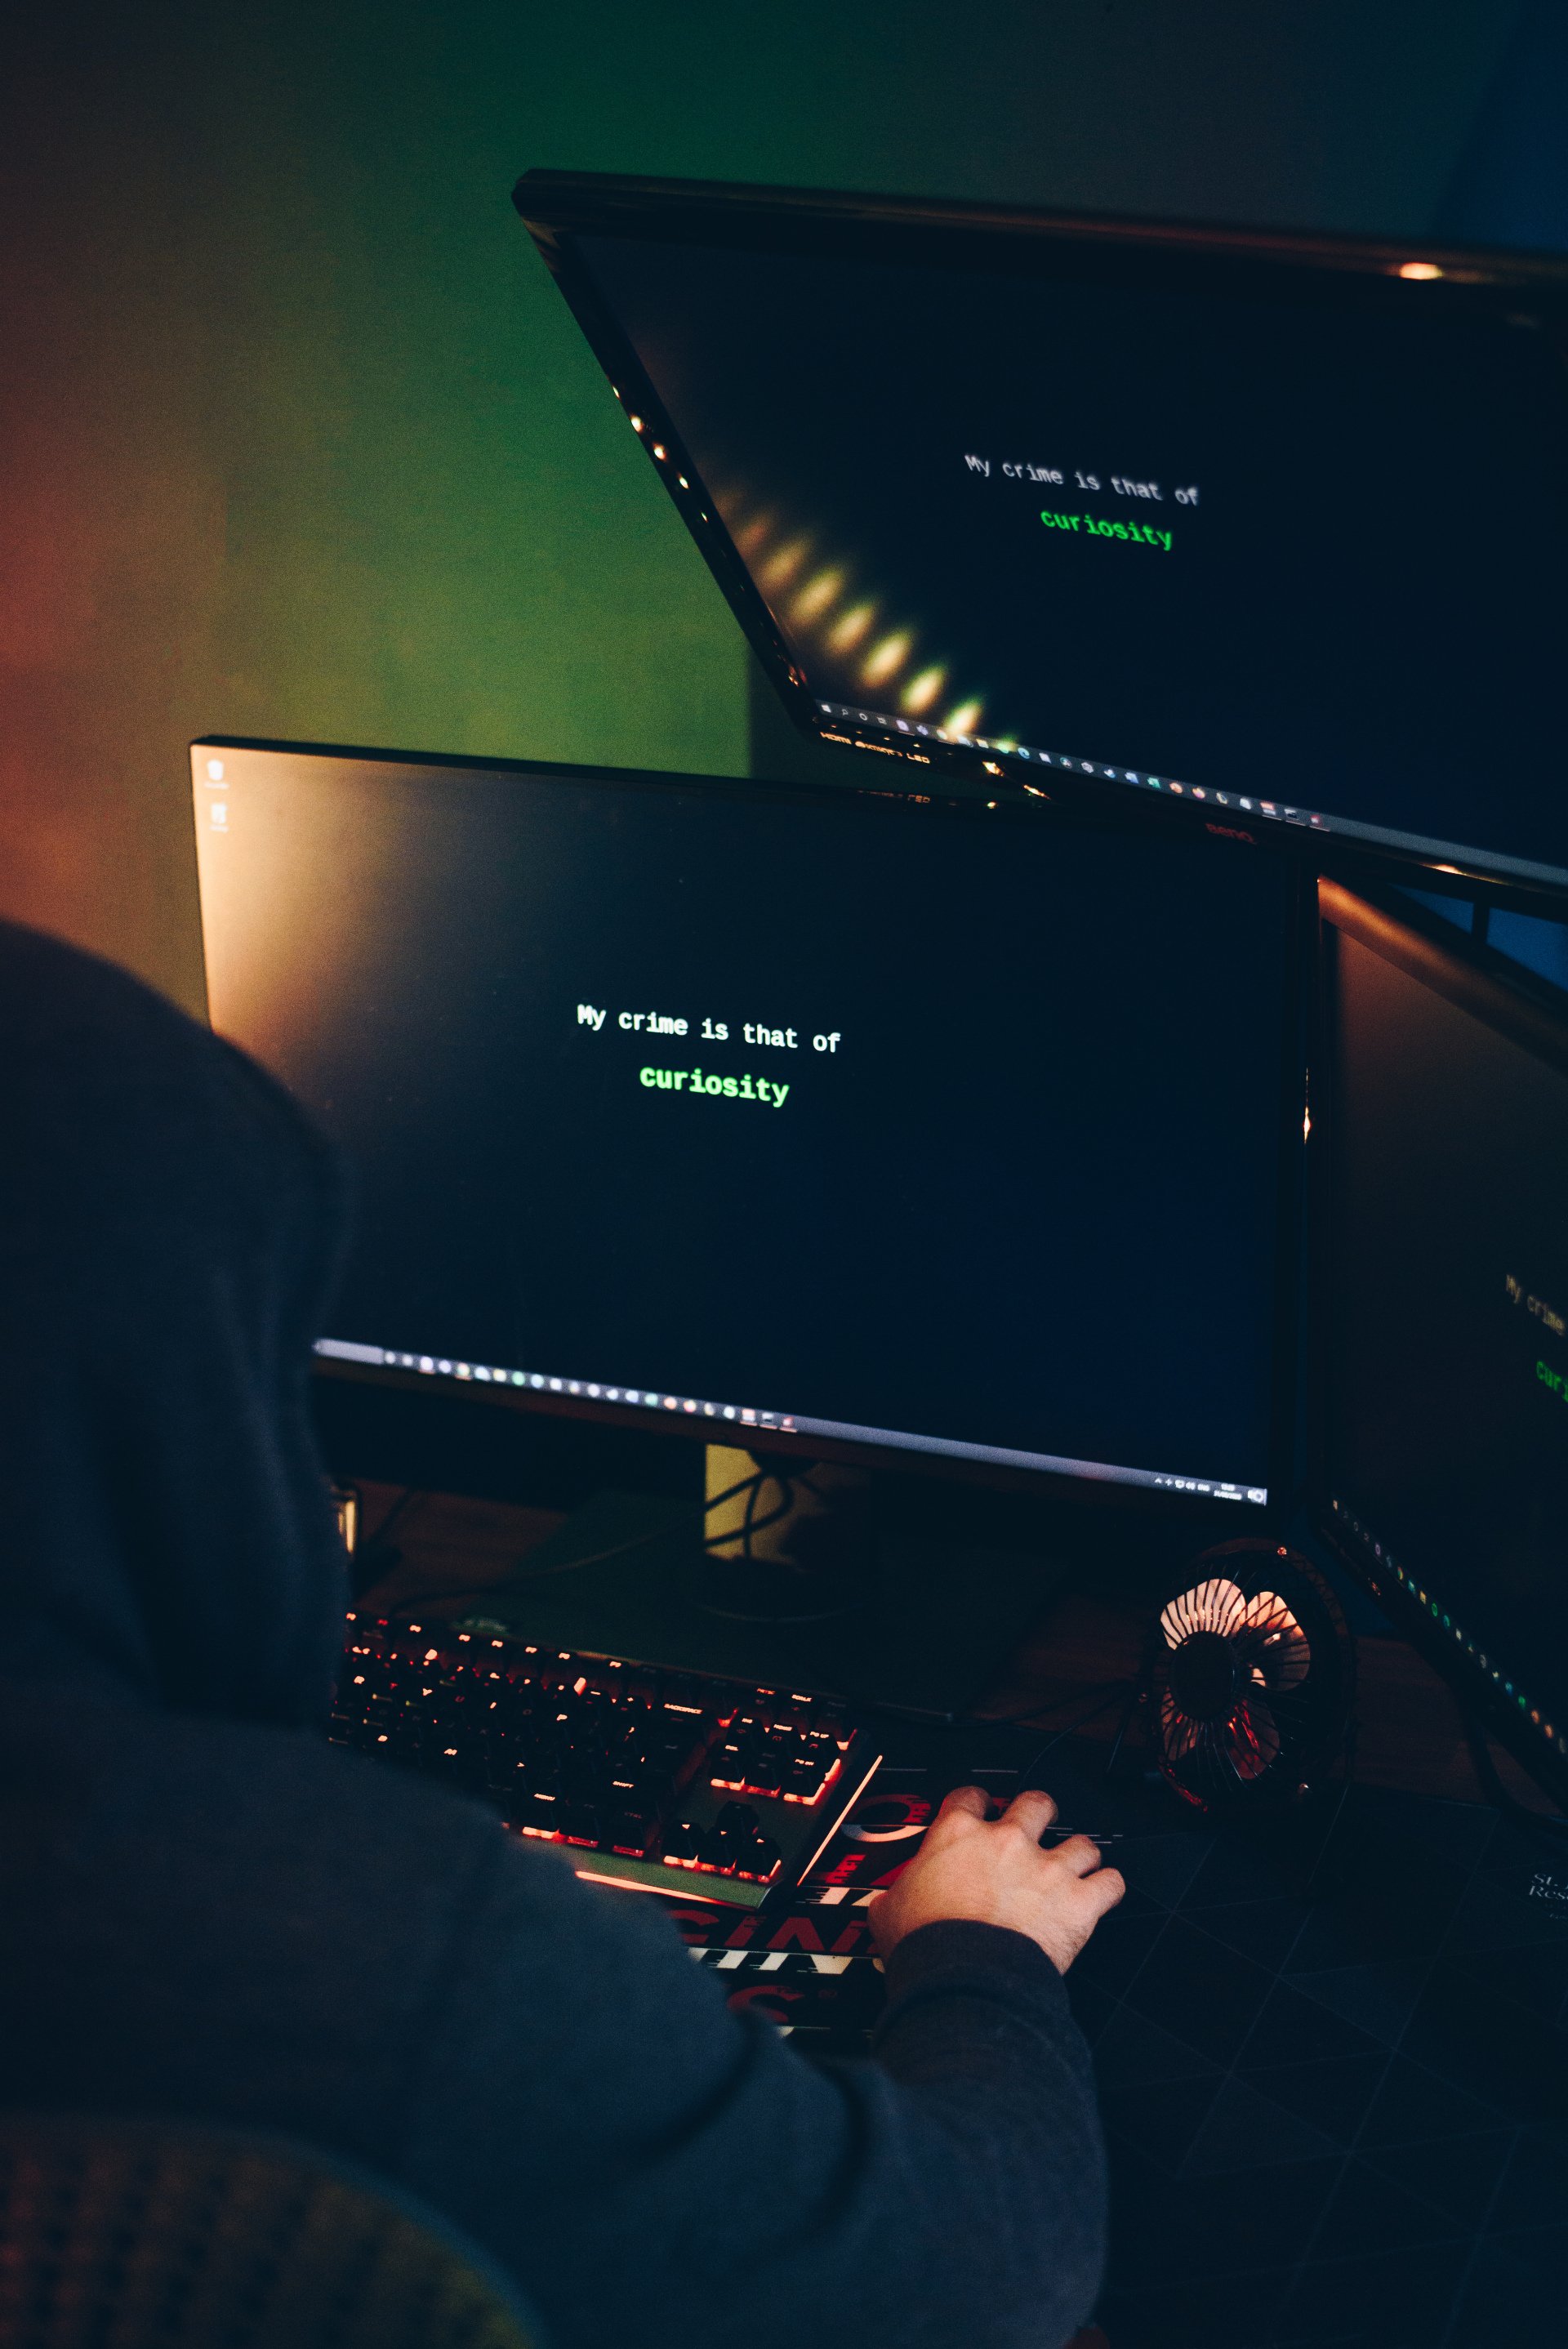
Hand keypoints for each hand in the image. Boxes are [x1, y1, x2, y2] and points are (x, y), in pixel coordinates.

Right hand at [869, 1785, 1124, 1973]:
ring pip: (1080, 1842)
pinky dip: (1109, 1888)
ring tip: (1077, 1863)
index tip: (978, 1809)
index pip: (969, 1797)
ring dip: (1080, 1854)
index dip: (975, 1802)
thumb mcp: (889, 1913)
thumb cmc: (928, 1947)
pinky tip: (1103, 1893)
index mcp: (958, 1836)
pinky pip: (1110, 1883)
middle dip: (1039, 1812)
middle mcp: (1007, 1842)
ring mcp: (1047, 1869)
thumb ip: (895, 1897)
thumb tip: (887, 1904)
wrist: (965, 1980)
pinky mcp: (1078, 1903)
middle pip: (1035, 1803)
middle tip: (1036, 1825)